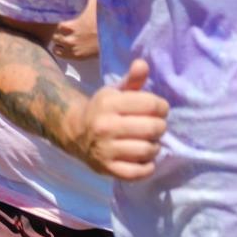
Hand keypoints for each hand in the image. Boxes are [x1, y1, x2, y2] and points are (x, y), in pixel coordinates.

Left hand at [52, 0, 98, 60]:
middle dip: (53, 29)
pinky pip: (59, 53)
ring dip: (57, 39)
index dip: (51, 17)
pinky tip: (65, 43)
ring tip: (62, 34)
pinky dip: (60, 48)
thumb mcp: (94, 2)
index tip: (54, 15)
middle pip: (50, 33)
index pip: (50, 21)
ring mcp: (71, 47)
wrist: (115, 37)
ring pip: (54, 44)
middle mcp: (67, 36)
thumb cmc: (104, 18)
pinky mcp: (76, 56)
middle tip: (59, 25)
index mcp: (68, 22)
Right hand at [63, 59, 168, 179]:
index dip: (161, 106)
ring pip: (148, 150)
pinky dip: (147, 167)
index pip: (151, 104)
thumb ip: (132, 79)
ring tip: (148, 141)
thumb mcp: (115, 91)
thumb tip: (143, 64)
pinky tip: (145, 159)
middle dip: (159, 126)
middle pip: (153, 128)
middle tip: (154, 126)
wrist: (75, 132)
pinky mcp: (106, 168)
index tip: (158, 109)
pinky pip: (138, 172)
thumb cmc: (103, 110)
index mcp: (108, 103)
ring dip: (154, 146)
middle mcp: (105, 126)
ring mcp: (105, 149)